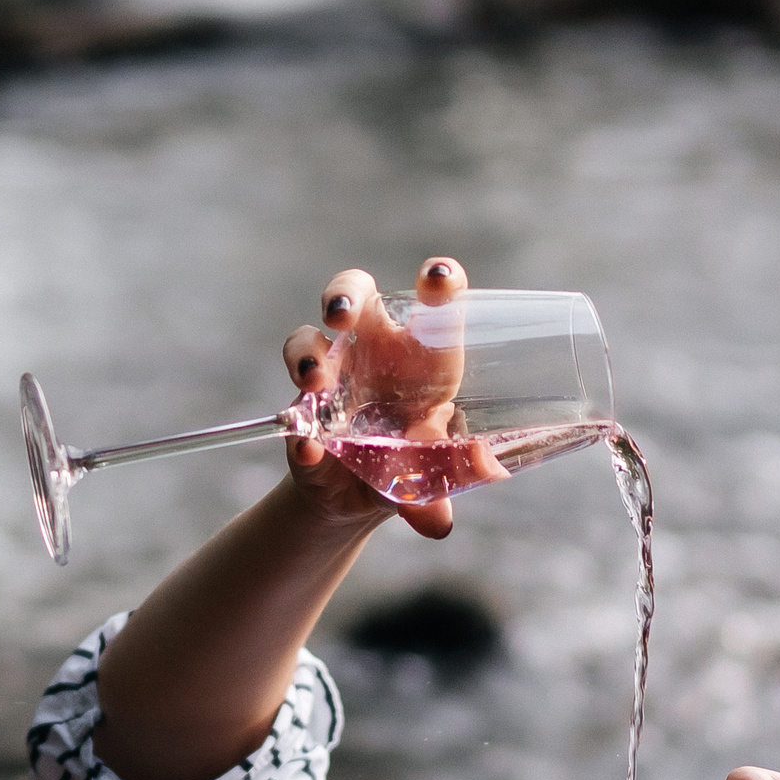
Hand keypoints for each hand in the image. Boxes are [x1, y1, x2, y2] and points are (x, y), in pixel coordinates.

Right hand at [278, 256, 467, 540]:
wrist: (363, 503)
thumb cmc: (413, 463)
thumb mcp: (445, 467)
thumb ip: (464, 466)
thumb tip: (484, 465)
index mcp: (421, 356)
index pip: (434, 304)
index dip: (439, 283)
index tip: (438, 277)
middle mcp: (372, 355)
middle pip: (354, 297)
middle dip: (343, 295)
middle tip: (340, 316)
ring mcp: (331, 383)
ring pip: (307, 343)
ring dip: (307, 356)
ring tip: (316, 382)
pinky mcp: (304, 422)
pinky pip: (295, 418)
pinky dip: (300, 435)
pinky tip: (310, 451)